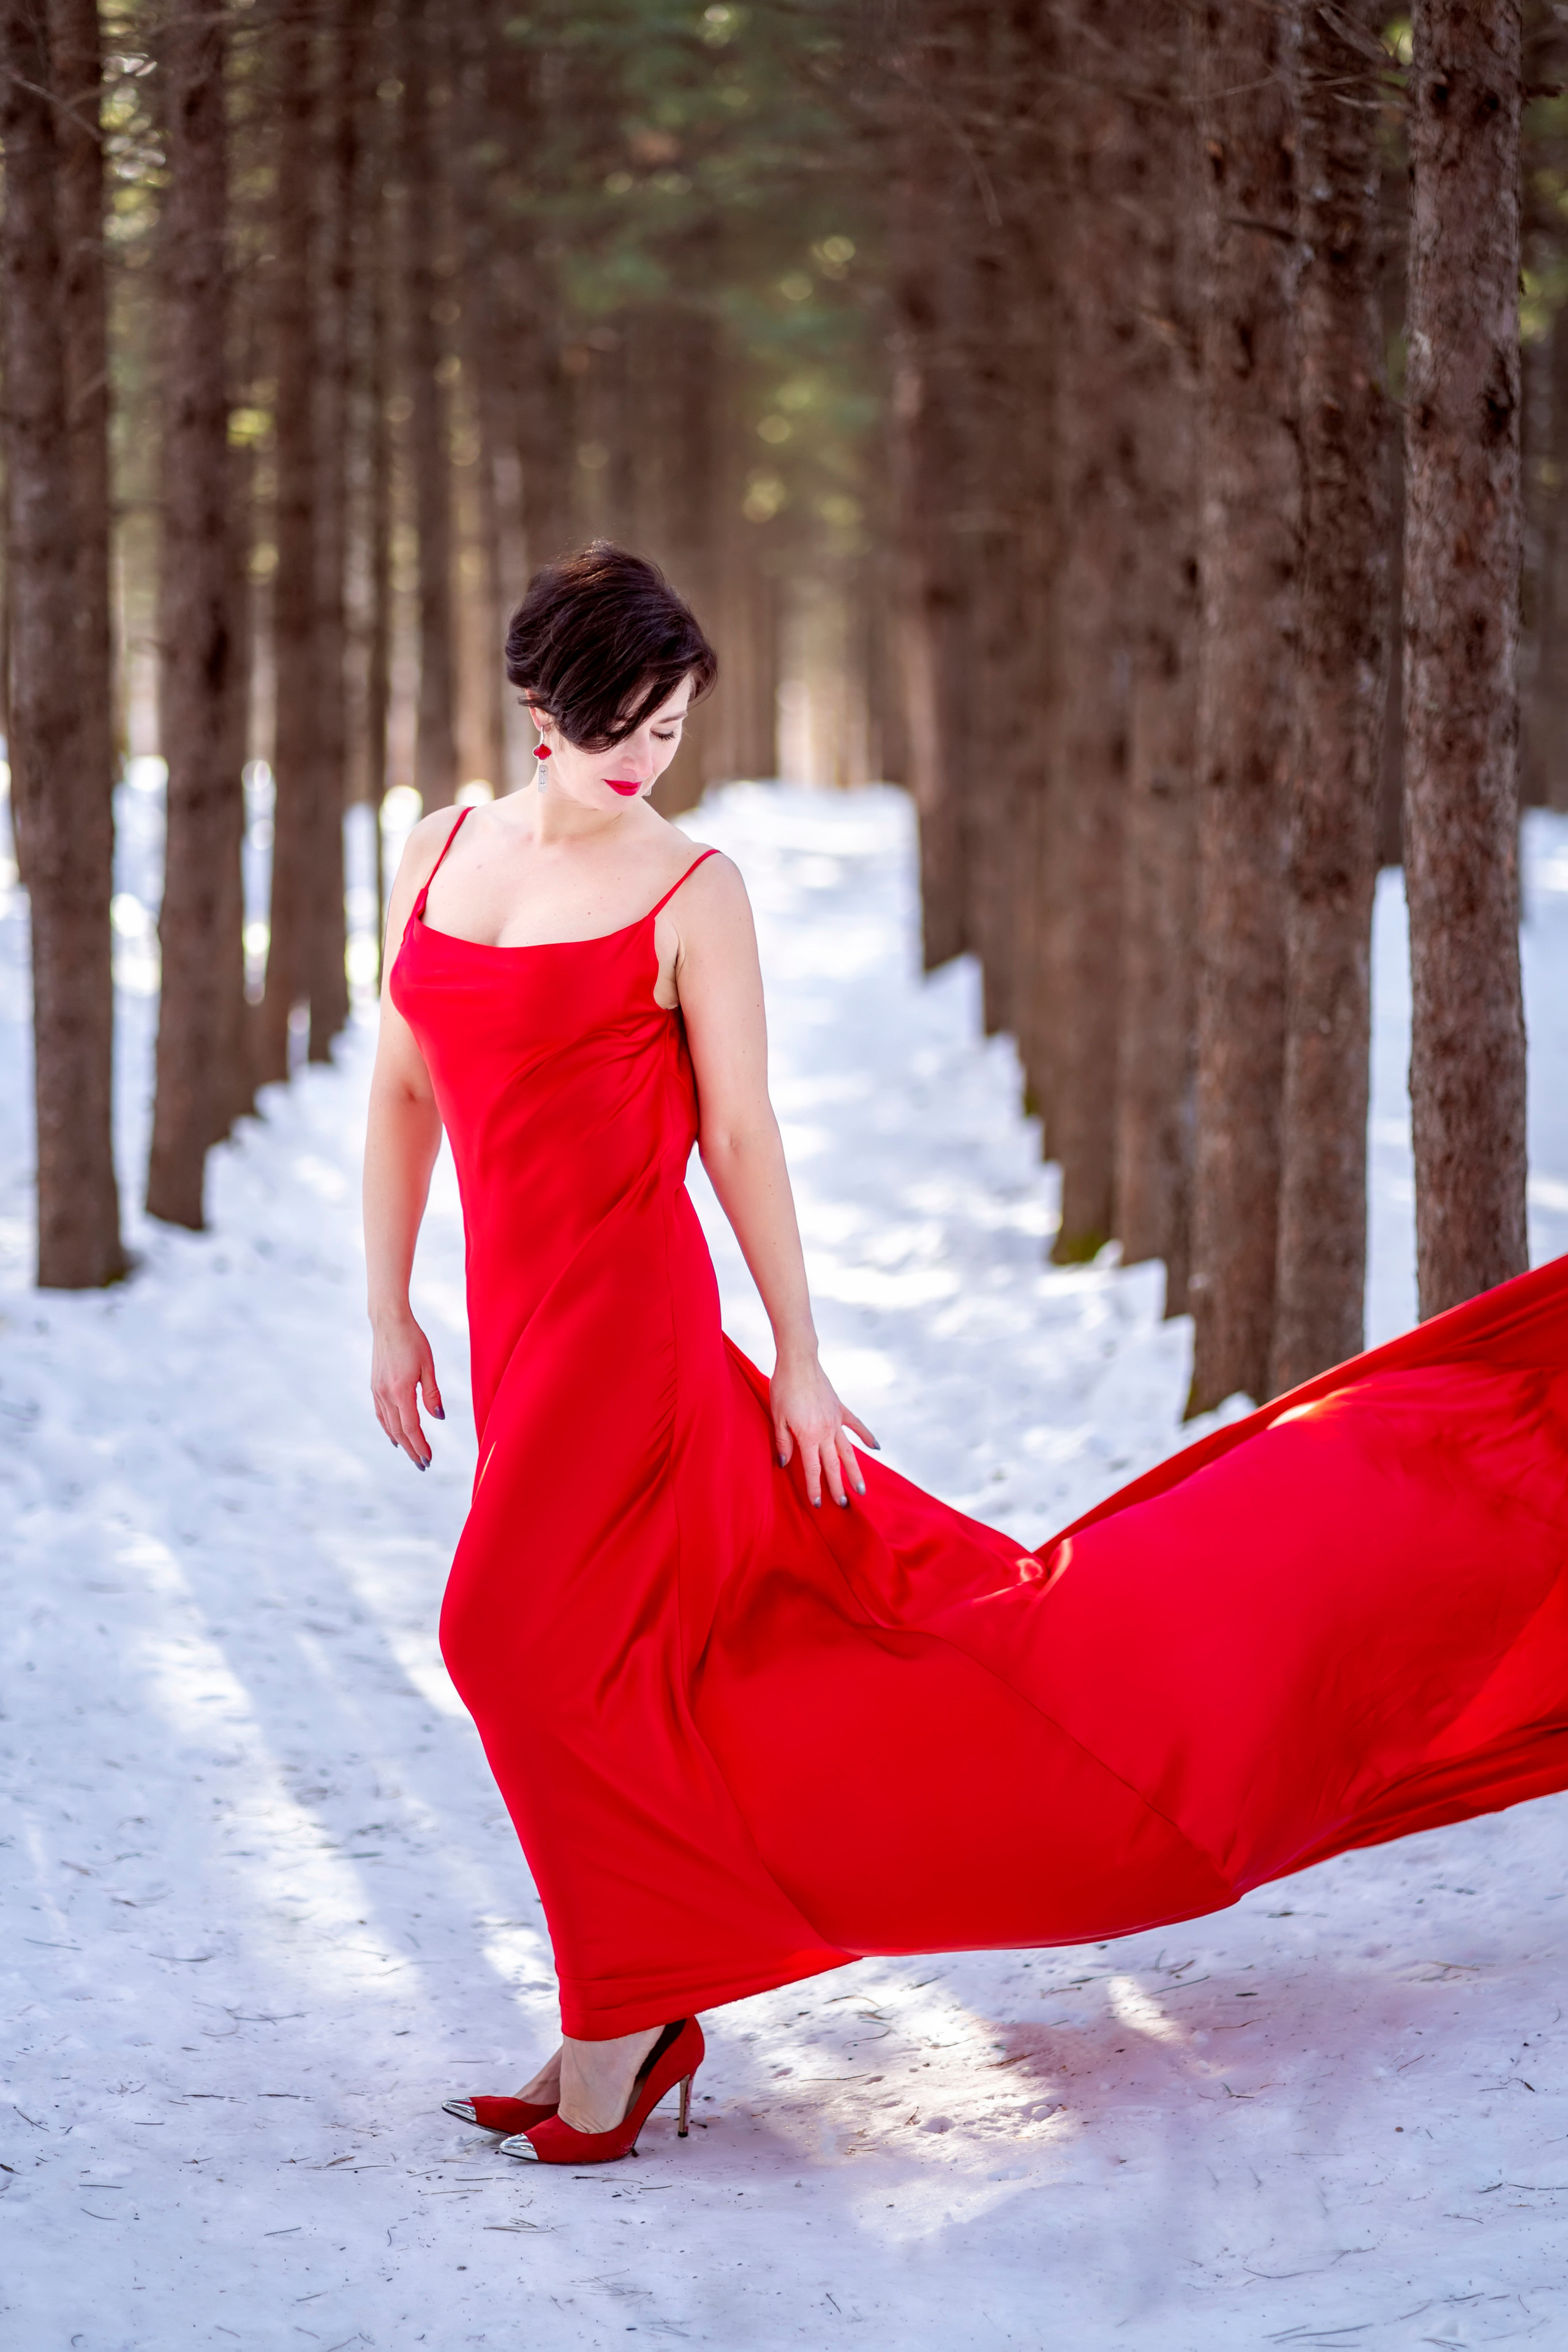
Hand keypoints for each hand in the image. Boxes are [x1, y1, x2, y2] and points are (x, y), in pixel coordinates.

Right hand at [370, 1307, 443, 1469]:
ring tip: (411, 1453)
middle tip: (423, 1464)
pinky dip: (388, 1427)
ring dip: (400, 1441)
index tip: (428, 1459)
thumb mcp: (428, 1366)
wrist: (388, 1321)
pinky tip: (393, 1435)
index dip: (420, 1445)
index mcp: (401, 1391)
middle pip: (398, 1431)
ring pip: (388, 1424)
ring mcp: (377, 1391)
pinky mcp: (374, 1386)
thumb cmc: (413, 1340)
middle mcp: (385, 1394)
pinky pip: (380, 1414)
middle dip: (411, 1449)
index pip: (411, 1427)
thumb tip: (438, 1418)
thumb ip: (432, 1394)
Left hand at [770, 1349, 877, 1507]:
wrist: (799, 1361)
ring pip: (848, 1451)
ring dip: (855, 1471)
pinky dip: (867, 1437)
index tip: (819, 1504)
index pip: (812, 1469)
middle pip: (834, 1465)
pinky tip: (876, 1448)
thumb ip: (782, 1442)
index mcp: (808, 1436)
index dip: (815, 1488)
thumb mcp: (777, 1417)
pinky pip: (856, 1426)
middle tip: (845, 1504)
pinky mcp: (840, 1409)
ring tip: (862, 1489)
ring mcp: (836, 1420)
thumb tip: (784, 1463)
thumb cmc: (783, 1388)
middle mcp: (826, 1431)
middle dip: (839, 1487)